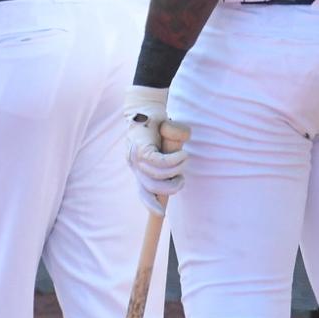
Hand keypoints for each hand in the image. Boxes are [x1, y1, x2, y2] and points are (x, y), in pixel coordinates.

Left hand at [123, 85, 186, 213]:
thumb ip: (165, 158)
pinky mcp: (140, 147)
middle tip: (182, 178)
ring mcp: (135, 155)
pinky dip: (174, 161)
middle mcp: (133, 162)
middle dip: (171, 187)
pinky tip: (182, 154)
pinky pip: (159, 163)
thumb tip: (174, 173)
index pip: (142, 190)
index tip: (160, 213)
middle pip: (152, 187)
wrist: (146, 104)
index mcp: (137, 165)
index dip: (150, 203)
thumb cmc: (156, 125)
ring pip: (158, 176)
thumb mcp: (160, 145)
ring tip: (184, 159)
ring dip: (176, 170)